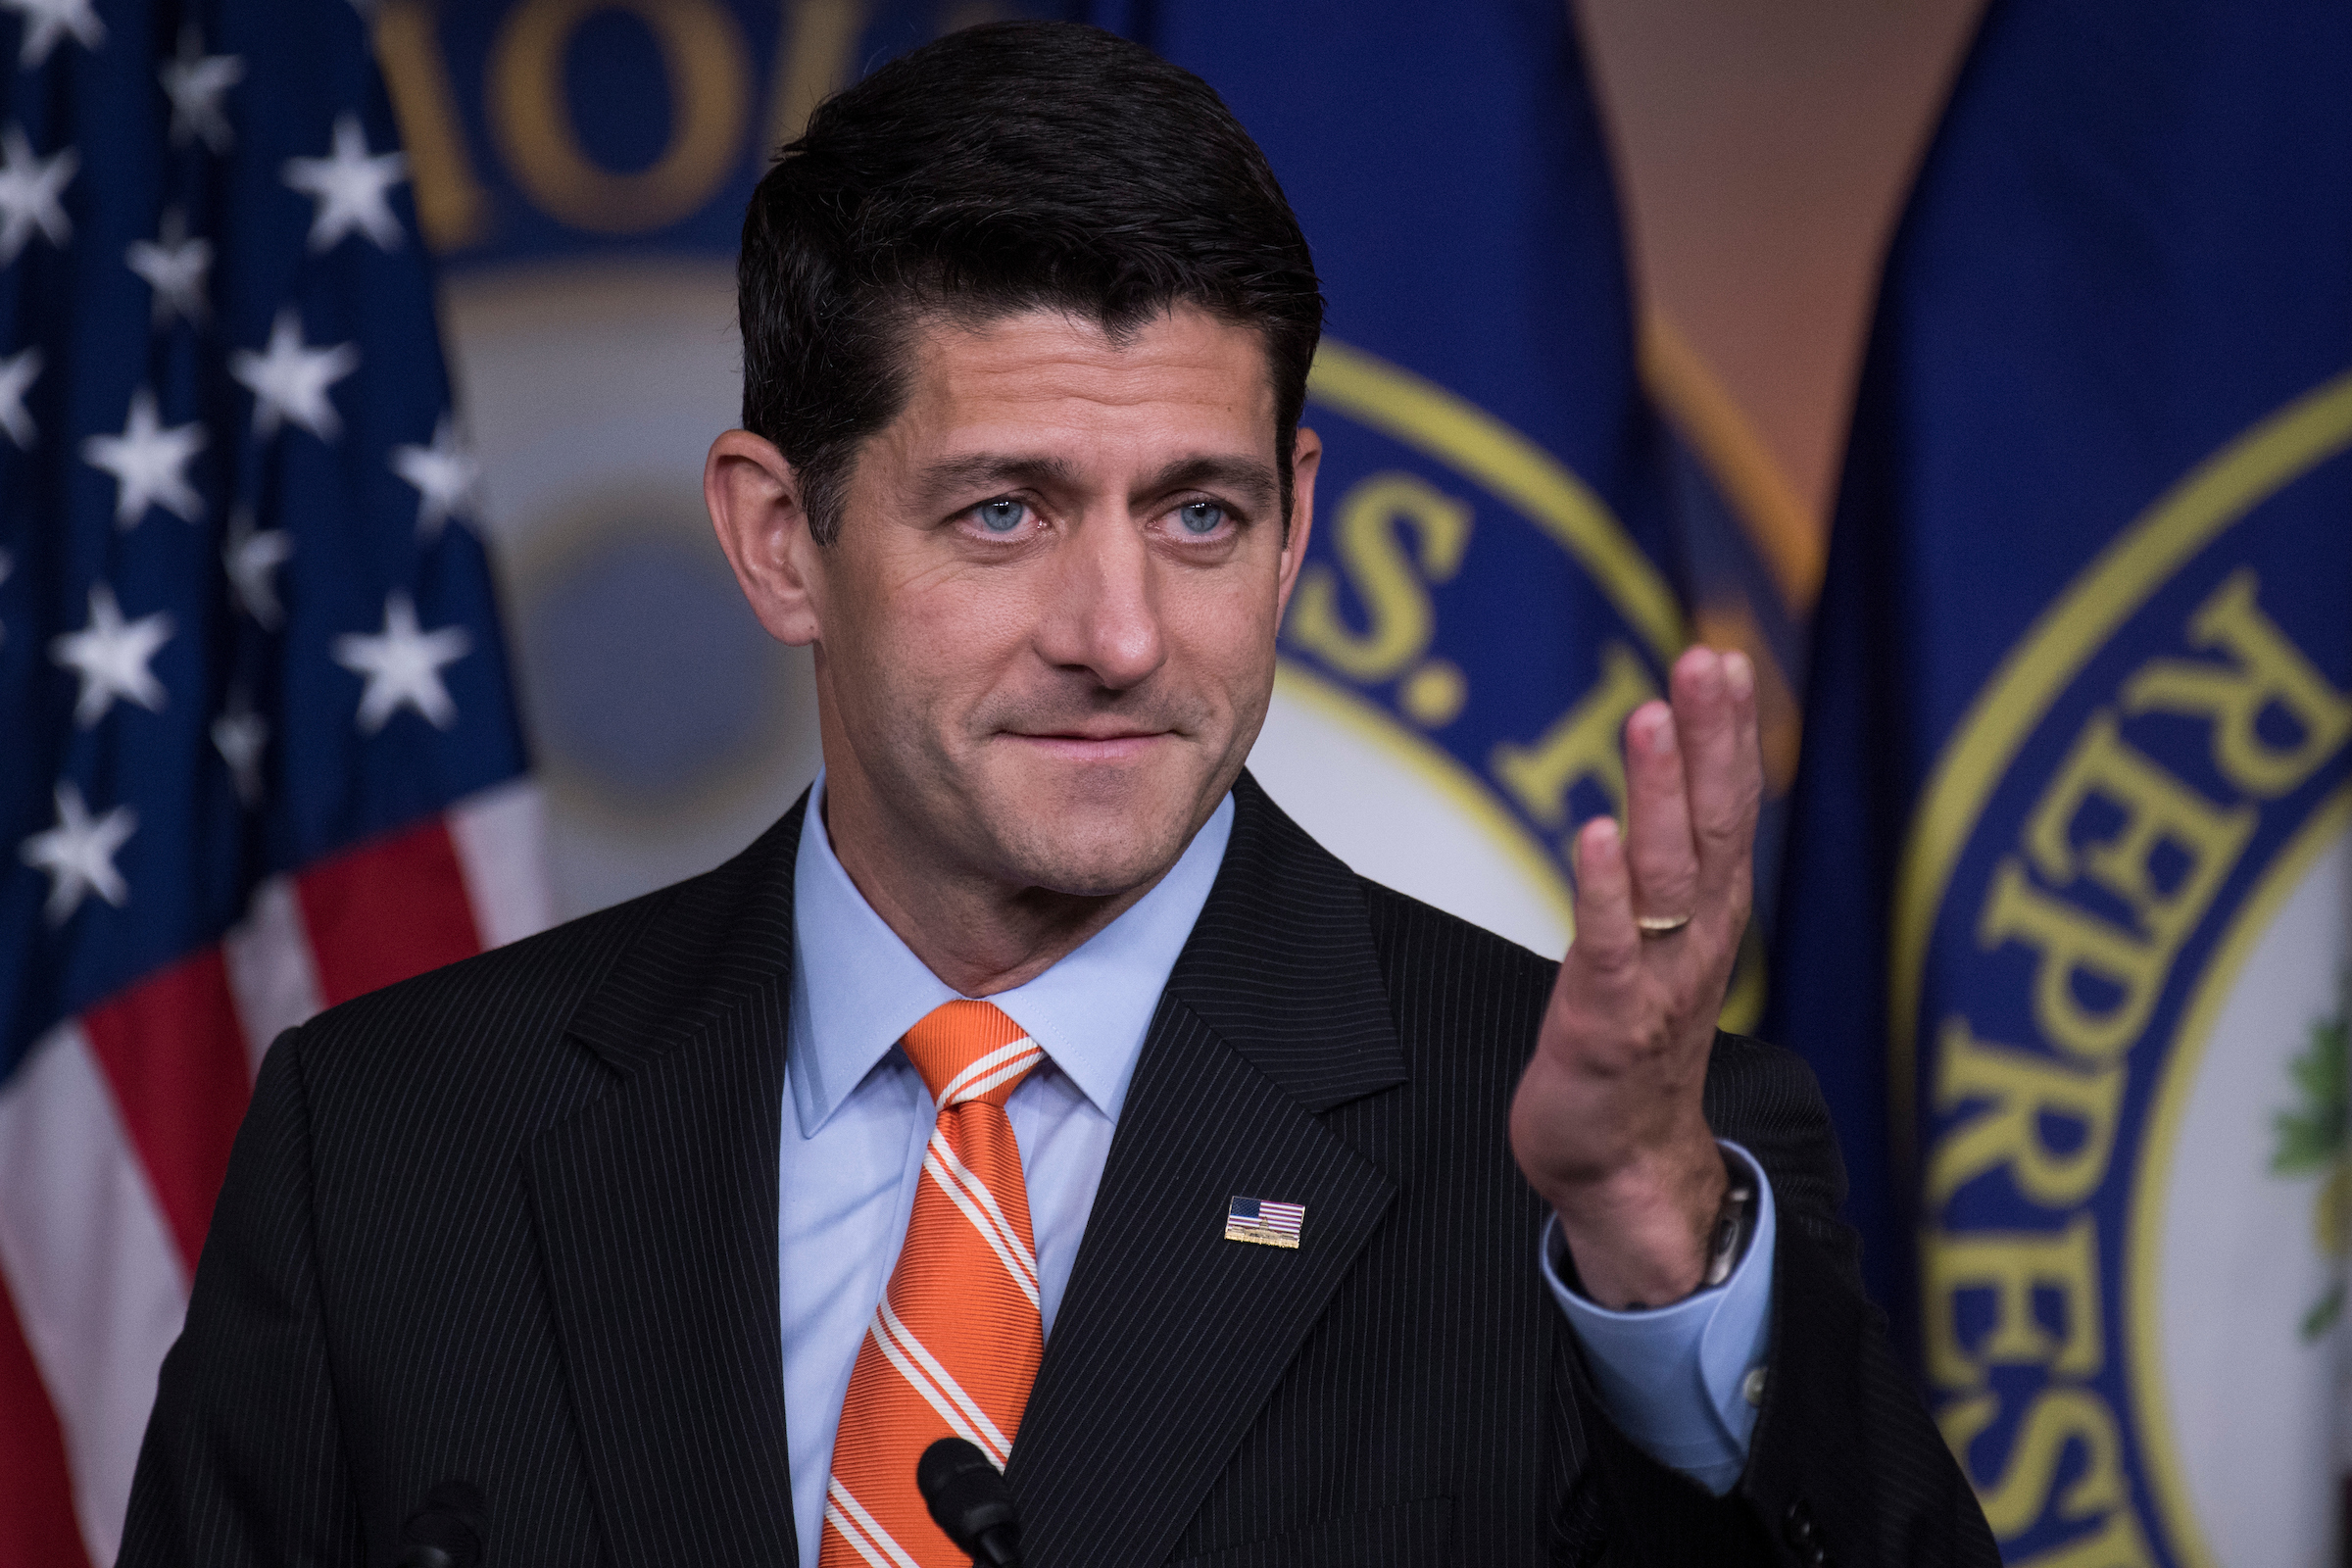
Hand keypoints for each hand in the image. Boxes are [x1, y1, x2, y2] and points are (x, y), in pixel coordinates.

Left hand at [1507, 646, 1761, 1308]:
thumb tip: (1666, 783)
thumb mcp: (1663, 941)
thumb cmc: (1632, 1043)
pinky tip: (1596, 835)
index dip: (1728, 736)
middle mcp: (1697, 941)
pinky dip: (1603, 890)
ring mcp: (1655, 981)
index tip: (1725, 658)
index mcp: (1711, 917)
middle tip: (1708, 661)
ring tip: (1651, 719)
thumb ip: (1669, 868)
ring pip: (1667, 875)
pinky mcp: (1603, 1023)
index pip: (1729, 810)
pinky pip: (1606, 947)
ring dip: (1660, 795)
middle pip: (1714, 826)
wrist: (1621, 1166)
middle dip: (1711, 740)